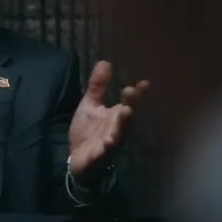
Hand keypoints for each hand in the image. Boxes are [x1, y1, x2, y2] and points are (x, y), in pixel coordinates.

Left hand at [68, 61, 149, 178]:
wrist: (77, 159)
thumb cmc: (88, 131)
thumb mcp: (91, 105)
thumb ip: (98, 86)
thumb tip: (105, 62)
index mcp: (117, 116)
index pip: (130, 103)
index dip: (138, 94)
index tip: (144, 83)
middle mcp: (117, 129)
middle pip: (127, 116)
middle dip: (130, 104)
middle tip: (130, 91)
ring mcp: (109, 144)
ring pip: (118, 133)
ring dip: (122, 124)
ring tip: (126, 112)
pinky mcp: (98, 156)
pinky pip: (103, 152)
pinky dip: (105, 148)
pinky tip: (107, 142)